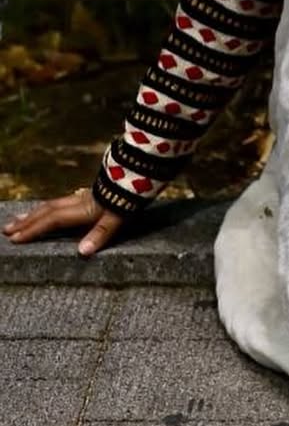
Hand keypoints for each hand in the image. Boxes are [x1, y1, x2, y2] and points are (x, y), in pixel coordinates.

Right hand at [2, 189, 123, 257]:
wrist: (138, 174)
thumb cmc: (128, 198)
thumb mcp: (118, 217)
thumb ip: (100, 234)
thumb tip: (82, 251)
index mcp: (82, 210)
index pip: (52, 220)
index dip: (33, 229)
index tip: (14, 239)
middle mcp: (77, 202)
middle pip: (46, 211)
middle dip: (26, 221)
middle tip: (6, 229)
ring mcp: (81, 197)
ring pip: (51, 205)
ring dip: (33, 213)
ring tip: (17, 219)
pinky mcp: (88, 195)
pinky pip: (59, 202)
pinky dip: (47, 208)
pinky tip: (46, 210)